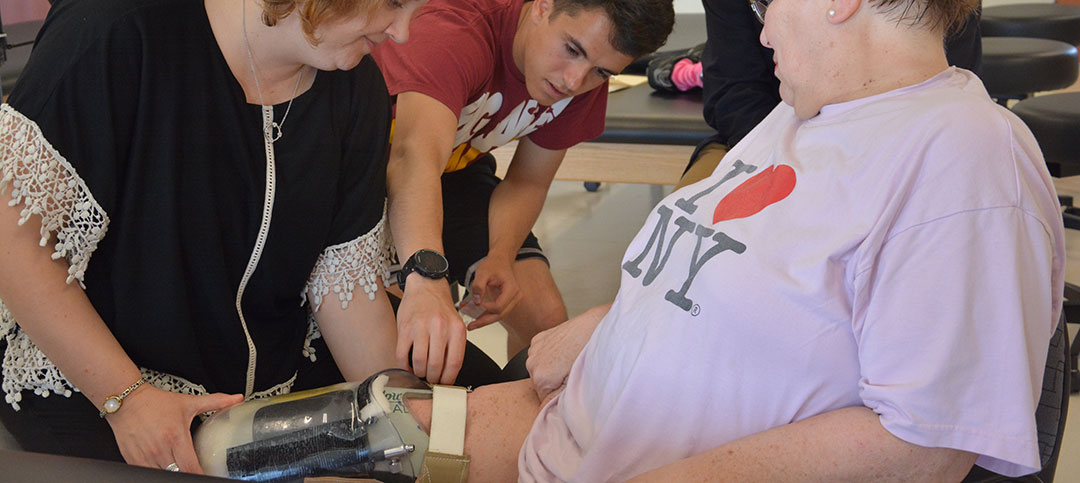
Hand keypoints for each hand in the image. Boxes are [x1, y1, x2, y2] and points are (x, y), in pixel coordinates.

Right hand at [105, 384, 242, 473]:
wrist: (127, 401)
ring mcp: (145, 457)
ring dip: (172, 473)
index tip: (207, 473)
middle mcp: (159, 449)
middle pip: (177, 475)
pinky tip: (164, 467)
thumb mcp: (188, 402)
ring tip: (179, 467)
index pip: (191, 467)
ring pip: (162, 476)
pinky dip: (156, 472)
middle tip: (194, 470)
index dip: (201, 474)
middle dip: (188, 474)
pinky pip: (146, 473)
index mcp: (175, 437)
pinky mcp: (132, 460)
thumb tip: (236, 398)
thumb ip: (215, 401)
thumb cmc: (156, 403)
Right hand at [396, 275, 466, 383]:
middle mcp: (440, 327)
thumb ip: (454, 346)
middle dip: (433, 379)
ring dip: (419, 373)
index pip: (454, 363)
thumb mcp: (455, 324)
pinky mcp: (405, 328)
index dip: (448, 379)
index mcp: (456, 329)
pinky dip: (404, 365)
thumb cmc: (440, 308)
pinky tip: (408, 365)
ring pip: (419, 362)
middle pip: (436, 366)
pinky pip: (402, 354)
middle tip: (431, 380)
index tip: (444, 384)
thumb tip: (448, 374)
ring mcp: (421, 327)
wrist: (426, 286)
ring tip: (420, 371)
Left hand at [462, 255, 521, 329]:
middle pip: (499, 315)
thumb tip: (476, 302)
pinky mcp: (507, 303)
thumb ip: (478, 286)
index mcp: (512, 289)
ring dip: (483, 319)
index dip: (485, 309)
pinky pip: (496, 312)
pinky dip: (485, 314)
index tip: (474, 307)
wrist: (500, 261)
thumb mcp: (483, 272)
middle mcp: (515, 297)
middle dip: (484, 321)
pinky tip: (474, 314)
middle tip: (471, 325)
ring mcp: (512, 301)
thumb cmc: (494, 265)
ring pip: (498, 316)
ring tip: (470, 322)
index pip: (499, 306)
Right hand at [526, 304, 609, 402]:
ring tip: (569, 361)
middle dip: (554, 382)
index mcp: (540, 377)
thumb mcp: (576, 383)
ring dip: (551, 369)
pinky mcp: (537, 338)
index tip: (570, 388)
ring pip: (540, 369)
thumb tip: (544, 413)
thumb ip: (558, 400)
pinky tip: (564, 351)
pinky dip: (549, 355)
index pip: (543, 400)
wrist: (595, 326)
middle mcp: (532, 363)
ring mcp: (533, 349)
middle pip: (540, 385)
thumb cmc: (589, 352)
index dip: (558, 396)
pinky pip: (540, 355)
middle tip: (572, 373)